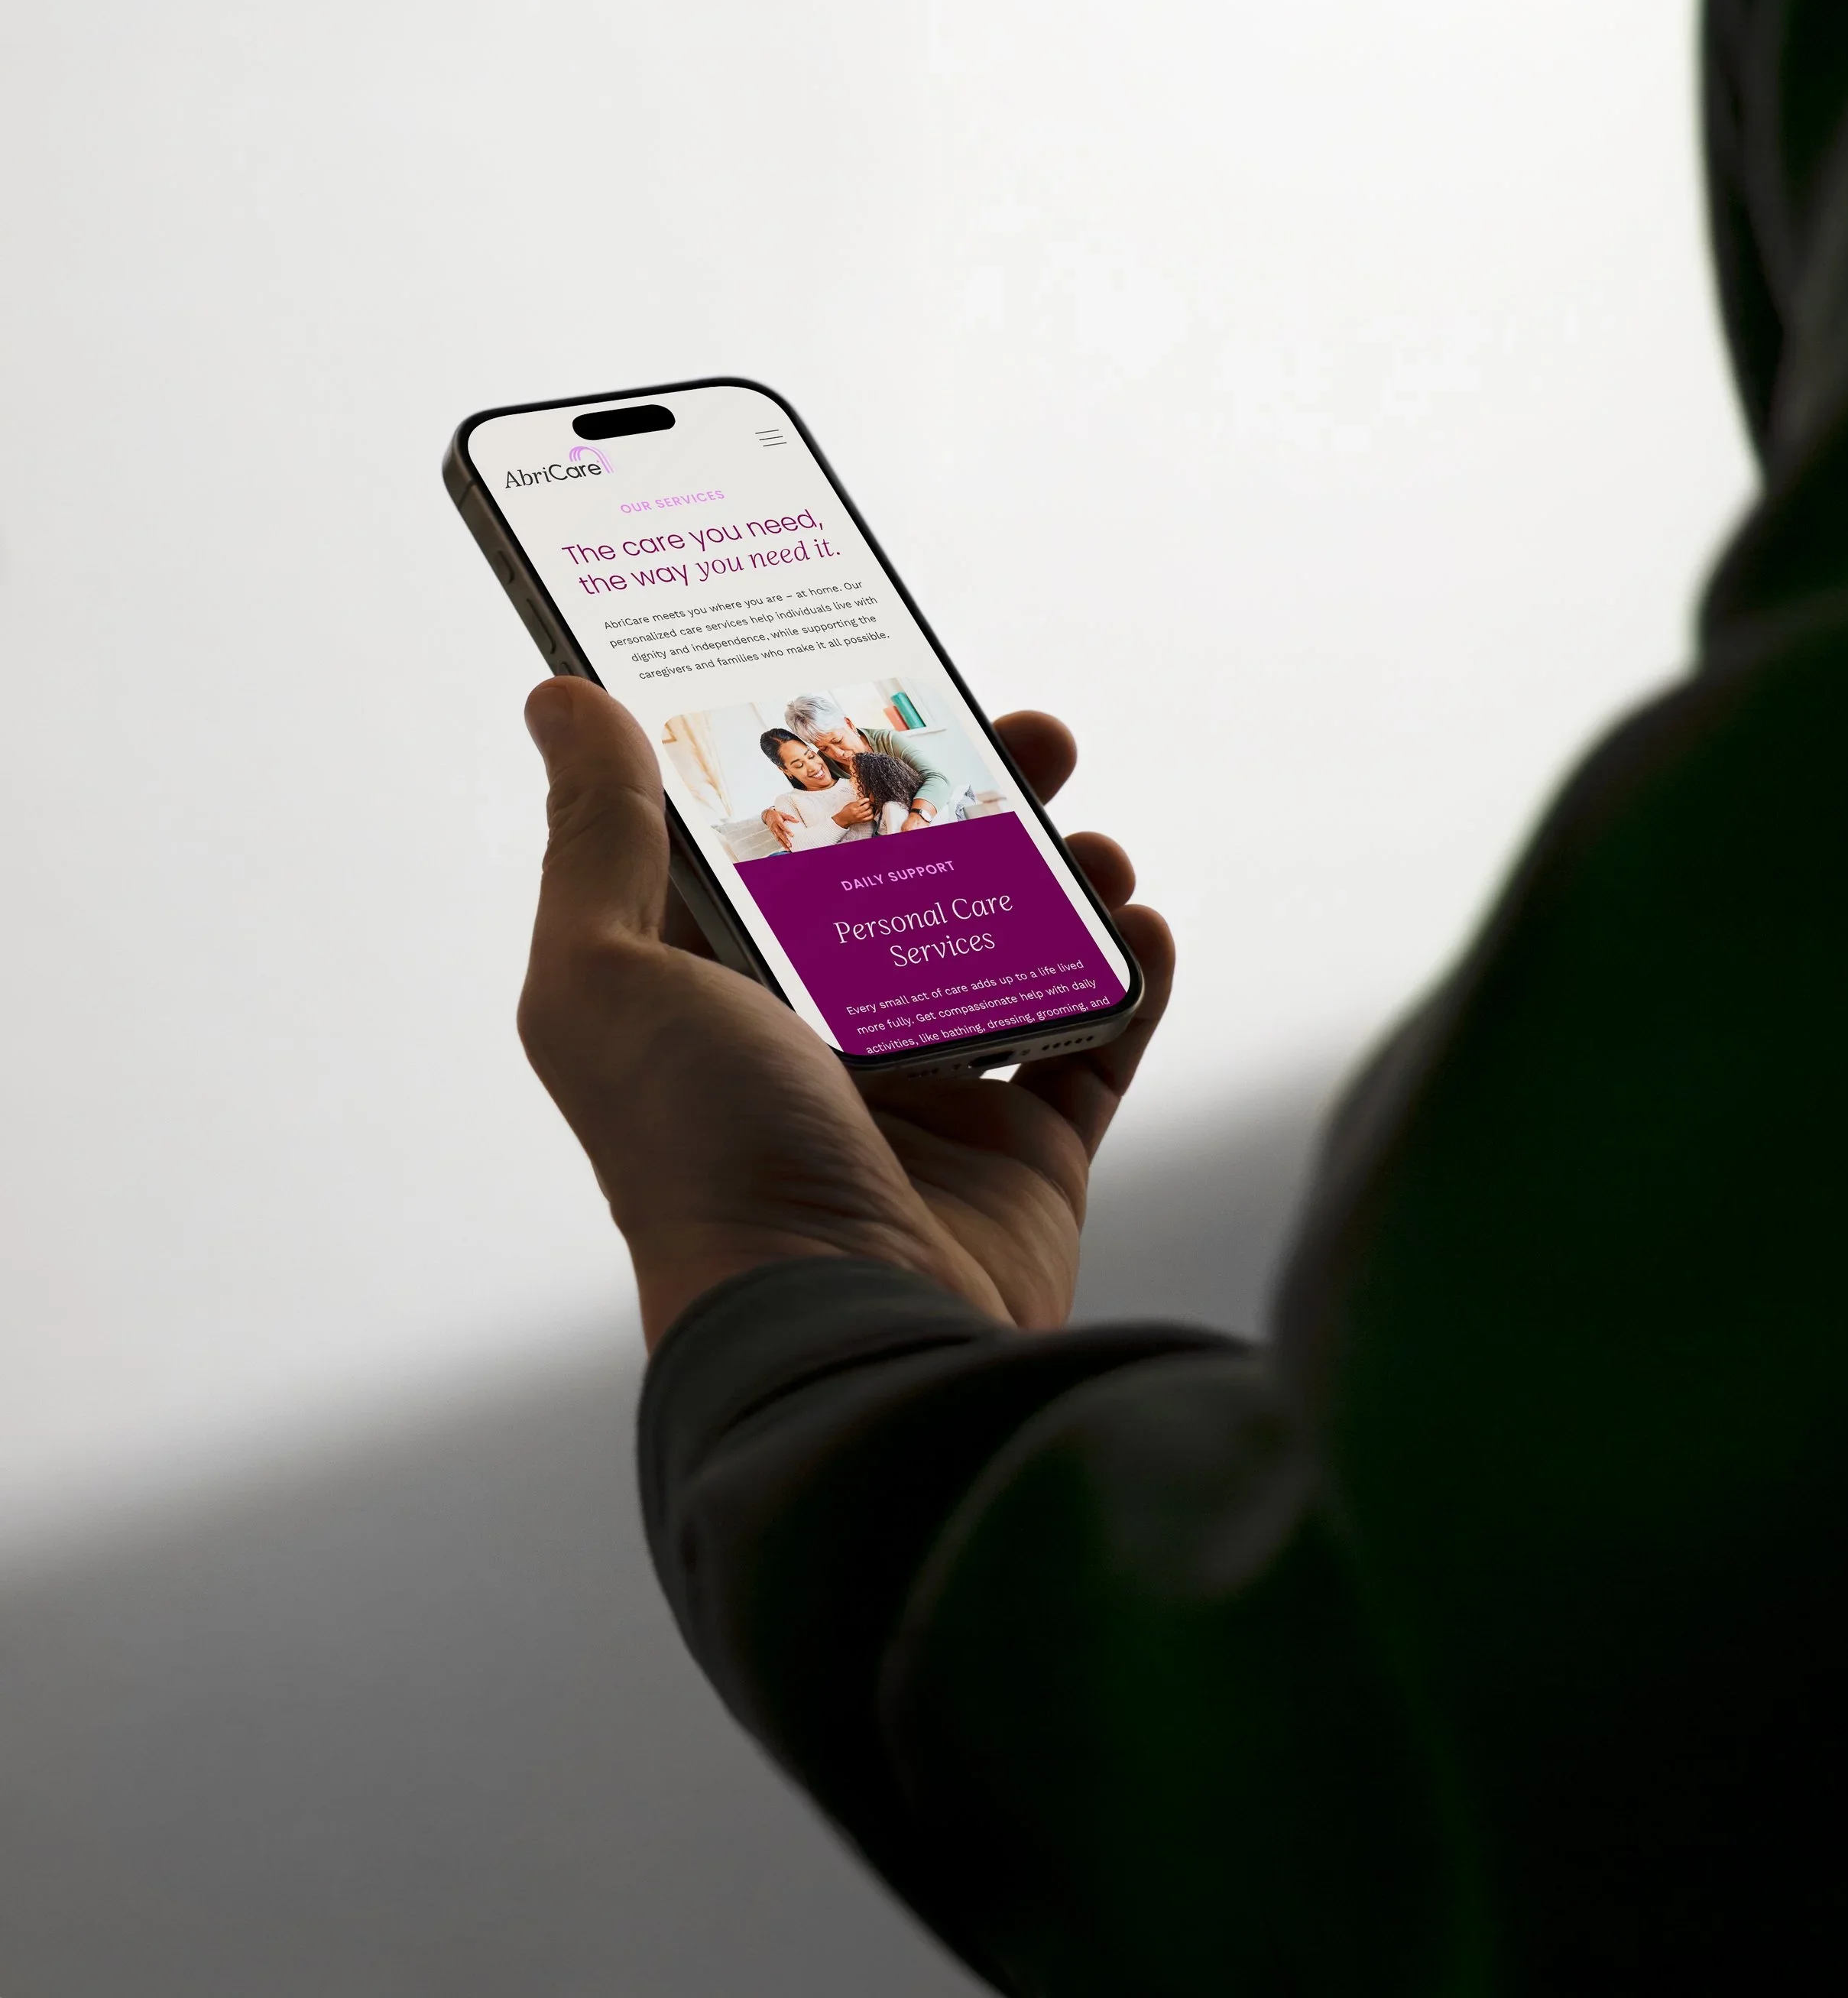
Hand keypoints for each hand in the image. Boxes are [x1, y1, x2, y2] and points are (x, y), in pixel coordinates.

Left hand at [518, 682, 1172, 1346]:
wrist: (836, 1325)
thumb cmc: (701, 1153)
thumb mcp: (607, 976)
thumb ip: (597, 833)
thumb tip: (560, 697)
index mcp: (720, 990)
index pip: (779, 842)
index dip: (828, 754)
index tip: (879, 673)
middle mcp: (824, 1038)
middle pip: (914, 880)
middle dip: (979, 797)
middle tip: (1030, 738)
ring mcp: (933, 1095)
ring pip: (1014, 947)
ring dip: (1063, 878)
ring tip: (1091, 848)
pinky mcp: (1026, 1150)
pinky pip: (1097, 1040)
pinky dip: (1129, 975)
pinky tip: (1137, 926)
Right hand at [762, 803, 796, 849]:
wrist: (767, 815)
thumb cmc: (775, 815)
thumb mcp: (783, 814)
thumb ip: (790, 817)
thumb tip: (797, 821)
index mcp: (777, 821)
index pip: (783, 827)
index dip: (787, 831)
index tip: (792, 835)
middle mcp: (775, 827)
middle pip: (780, 834)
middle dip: (785, 840)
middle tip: (790, 845)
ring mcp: (774, 831)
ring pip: (778, 838)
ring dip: (783, 844)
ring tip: (788, 848)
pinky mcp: (773, 834)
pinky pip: (777, 839)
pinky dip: (781, 844)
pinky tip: (785, 847)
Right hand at [832, 794, 876, 827]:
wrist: (843, 819)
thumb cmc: (846, 811)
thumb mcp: (850, 804)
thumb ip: (857, 802)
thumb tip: (865, 800)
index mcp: (853, 806)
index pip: (861, 801)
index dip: (866, 799)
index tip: (867, 799)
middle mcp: (857, 812)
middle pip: (866, 806)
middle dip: (868, 804)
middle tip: (868, 803)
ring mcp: (860, 817)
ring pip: (869, 812)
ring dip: (871, 809)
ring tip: (870, 808)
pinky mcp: (862, 821)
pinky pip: (870, 818)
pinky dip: (872, 815)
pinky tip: (870, 813)